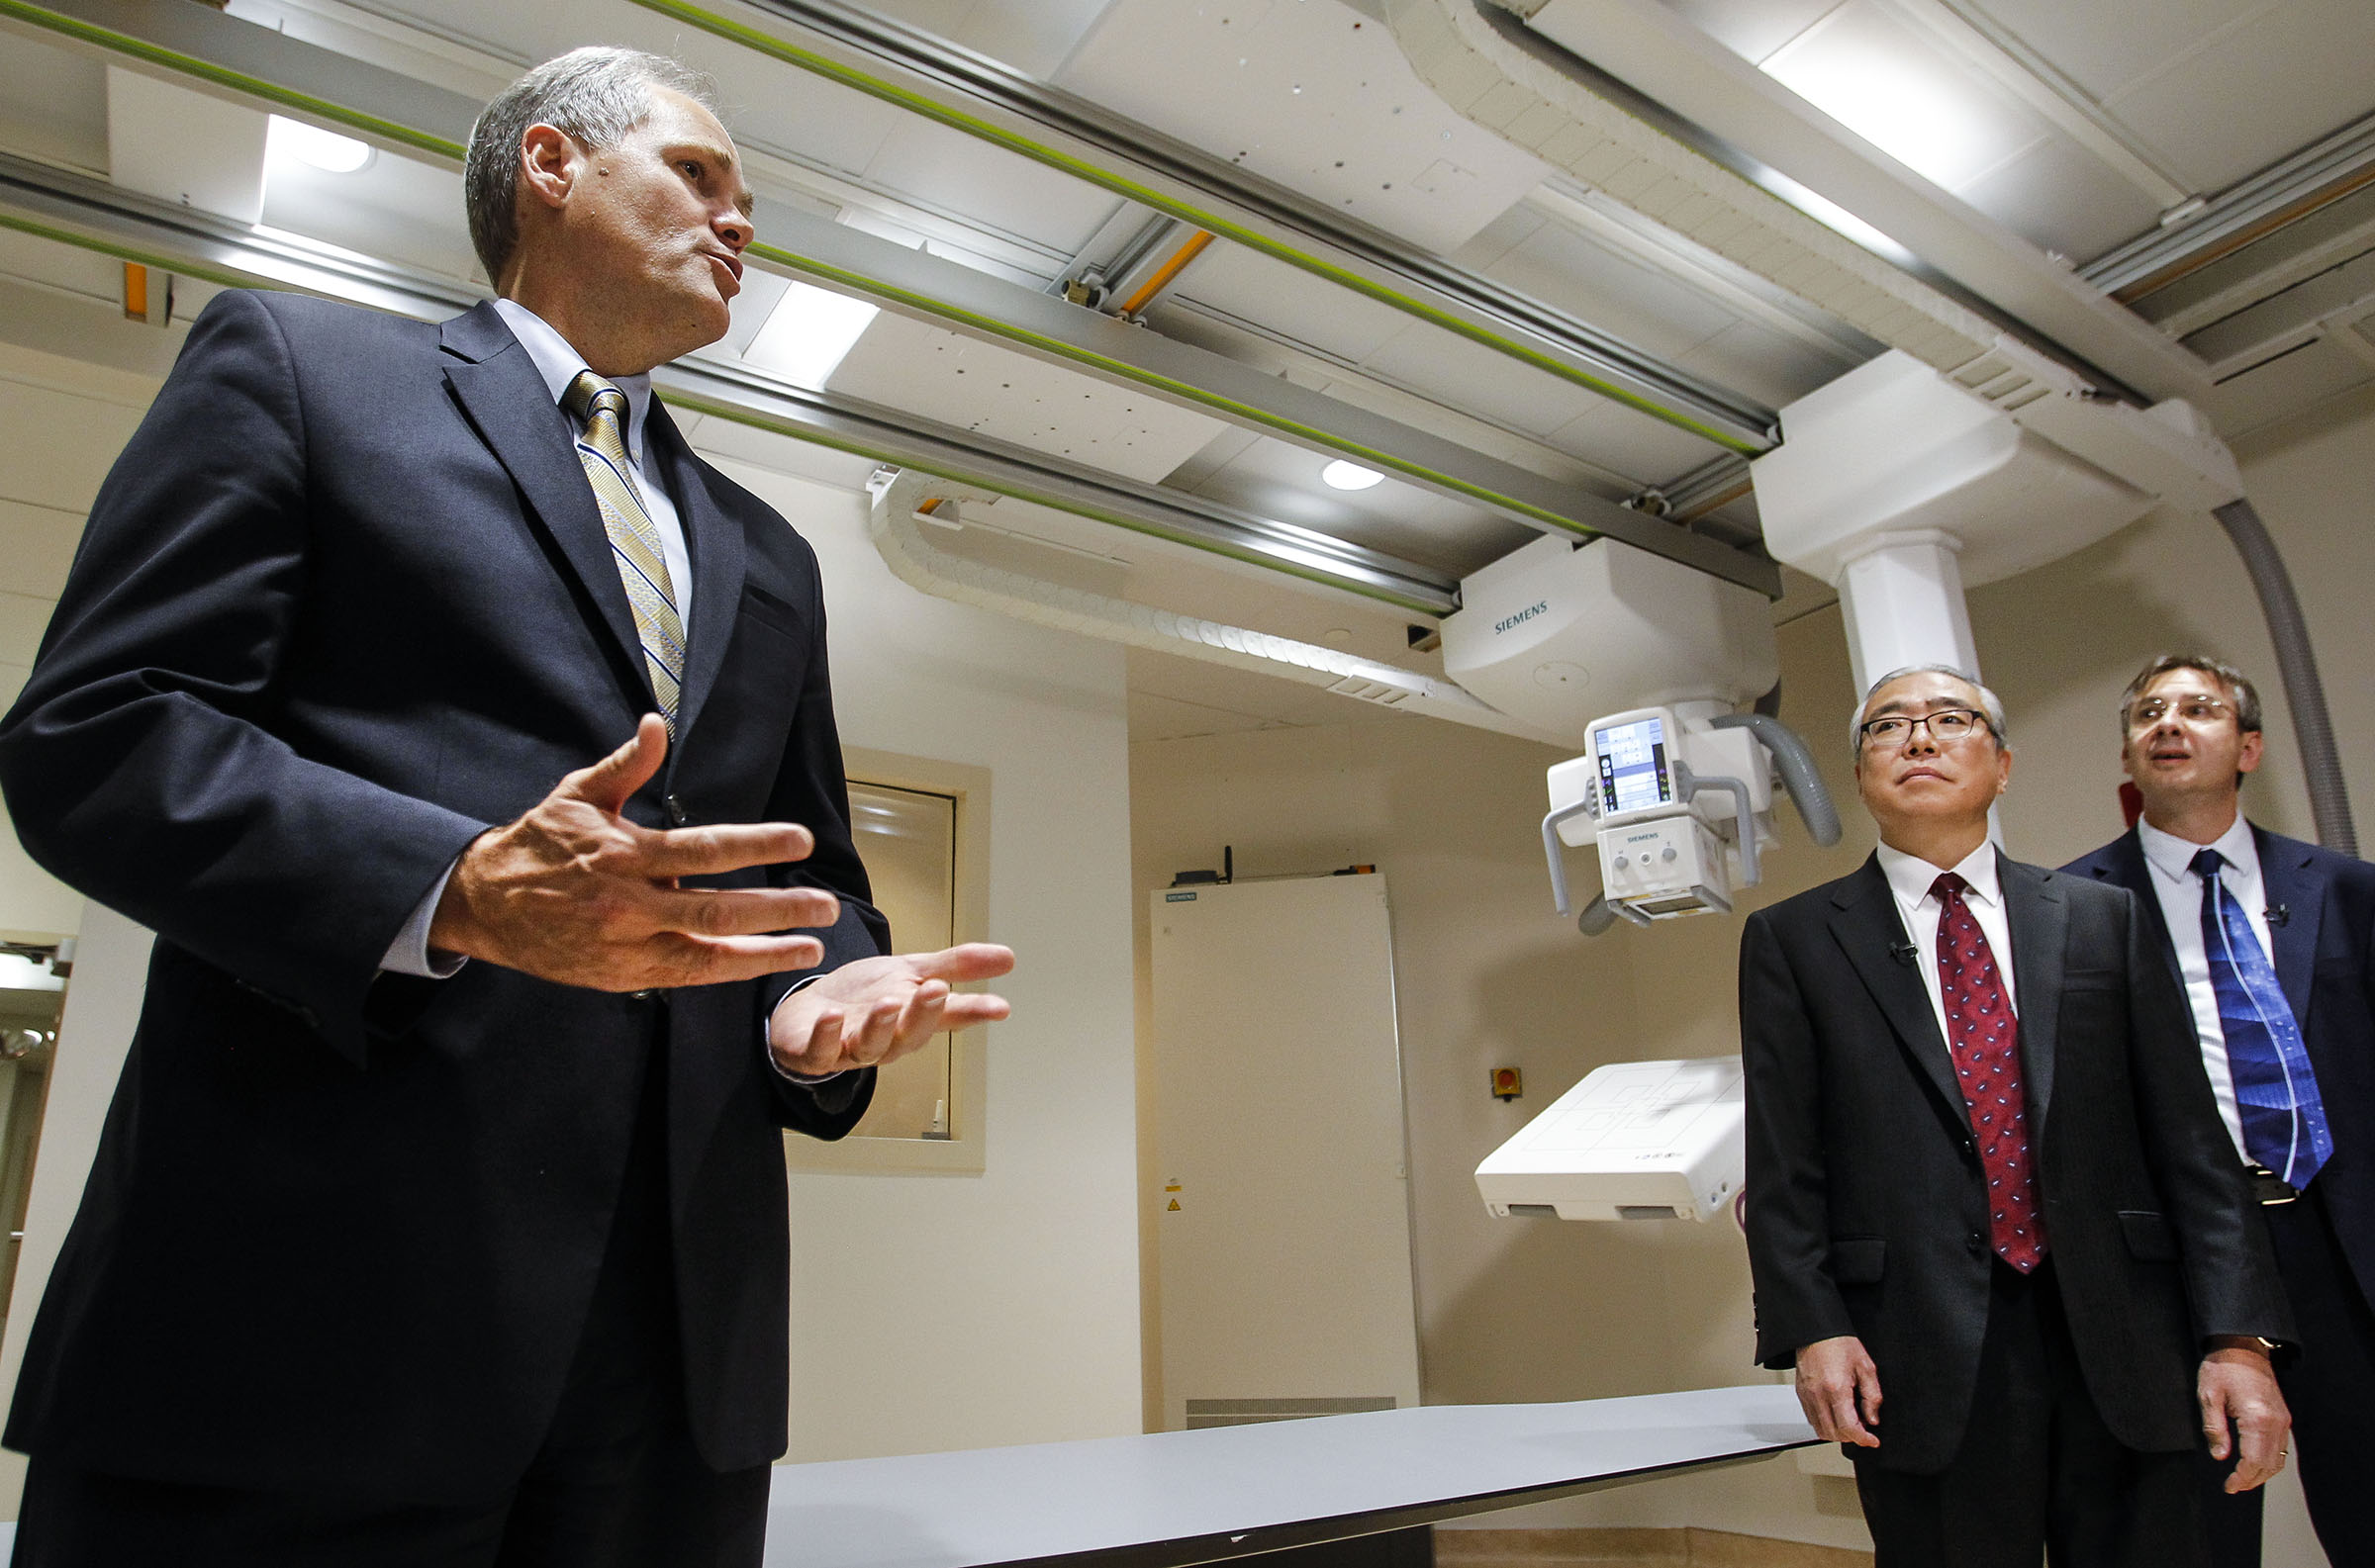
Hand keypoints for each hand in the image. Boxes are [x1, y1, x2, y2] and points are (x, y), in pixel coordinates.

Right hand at [429, 715, 840, 989]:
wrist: (484, 904)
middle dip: (779, 910)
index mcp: (625, 854)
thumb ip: (626, 765)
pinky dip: (728, 971)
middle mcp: (630, 904)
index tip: (798, 840)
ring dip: (766, 952)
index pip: (704, 850)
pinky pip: (685, 975)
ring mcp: (627, 944)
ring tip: (812, 947)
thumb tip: (656, 725)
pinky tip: (763, 964)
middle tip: (825, 907)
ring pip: (708, 953)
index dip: (756, 844)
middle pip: (718, 910)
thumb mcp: (578, 794)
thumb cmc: (539, 843)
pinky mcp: (622, 974)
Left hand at [769, 944, 1014, 1076]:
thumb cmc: (861, 998)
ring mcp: (851, 1048)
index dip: (973, 1012)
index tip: (999, 1007)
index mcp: (913, 1020)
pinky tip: (831, 1016)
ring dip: (881, 1026)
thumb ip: (956, 966)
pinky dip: (826, 1035)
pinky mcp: (814, 1053)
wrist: (804, 1013)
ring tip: (889, 1003)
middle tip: (936, 990)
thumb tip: (1009, 957)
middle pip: (910, 1034)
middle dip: (924, 1014)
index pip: (948, 1015)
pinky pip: (821, 1052)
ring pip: (871, 1046)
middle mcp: (887, 1039)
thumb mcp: (911, 973)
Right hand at [1795, 1336, 1881, 1447]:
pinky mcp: (1801, 1394)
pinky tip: (1836, 1414)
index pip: (1848, 1427)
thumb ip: (1873, 1396)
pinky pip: (1812, 1419)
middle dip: (1852, 1437)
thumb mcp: (1866, 1367)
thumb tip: (1873, 1418)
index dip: (1863, 1439)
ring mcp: (1807, 1396)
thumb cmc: (1839, 1343)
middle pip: (1834, 1434)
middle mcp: (1818, 1395)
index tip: (1872, 1440)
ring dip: (1837, 1433)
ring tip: (1850, 1422)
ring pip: (1821, 1431)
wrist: (1816, 1331)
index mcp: (1836, 1388)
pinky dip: (1825, 1424)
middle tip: (1864, 1429)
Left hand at [2200, 1339, 2289, 1492]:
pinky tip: (2254, 1463)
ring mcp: (2283, 1420)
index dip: (2242, 1478)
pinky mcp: (2283, 1416)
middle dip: (2252, 1480)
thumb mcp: (2208, 1396)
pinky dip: (2269, 1461)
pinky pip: (2280, 1447)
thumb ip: (2215, 1428)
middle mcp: (2276, 1422)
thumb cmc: (2222, 1368)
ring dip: (2262, 1473)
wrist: (2243, 1346)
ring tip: (2242, 1481)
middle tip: (2233, 1488)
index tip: (2229, 1487)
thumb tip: (2220, 1456)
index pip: (2254, 1461)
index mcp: (2258, 1418)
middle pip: (2269, 1464)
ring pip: (2278, 1459)